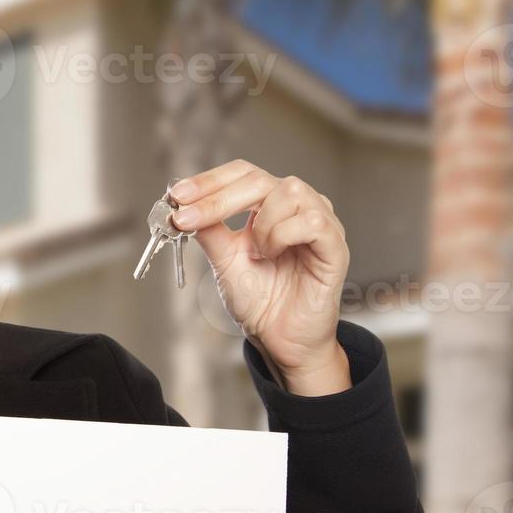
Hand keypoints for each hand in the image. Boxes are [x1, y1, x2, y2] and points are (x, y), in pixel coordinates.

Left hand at [170, 160, 350, 395]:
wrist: (279, 338)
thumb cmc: (259, 299)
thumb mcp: (224, 261)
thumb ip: (209, 231)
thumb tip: (184, 205)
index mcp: (270, 206)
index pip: (242, 174)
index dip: (209, 180)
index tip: (178, 194)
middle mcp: (296, 207)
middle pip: (260, 178)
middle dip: (219, 197)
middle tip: (189, 217)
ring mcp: (320, 222)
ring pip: (290, 191)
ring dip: (261, 223)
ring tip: (256, 253)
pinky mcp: (335, 245)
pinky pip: (313, 220)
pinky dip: (284, 235)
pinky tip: (273, 255)